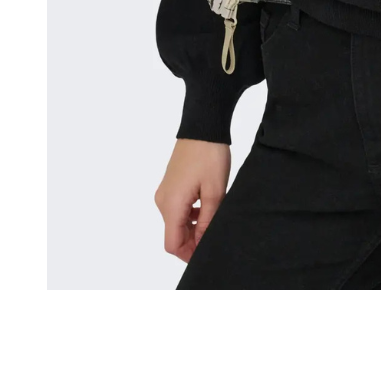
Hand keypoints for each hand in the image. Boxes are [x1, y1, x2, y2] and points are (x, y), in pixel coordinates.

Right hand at [154, 138, 231, 263]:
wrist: (202, 127)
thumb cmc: (209, 156)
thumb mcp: (215, 192)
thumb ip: (208, 221)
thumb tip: (203, 244)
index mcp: (171, 205)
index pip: (172, 244)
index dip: (189, 254)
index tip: (208, 252)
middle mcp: (163, 201)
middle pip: (175, 234)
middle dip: (194, 241)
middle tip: (217, 235)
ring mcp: (165, 193)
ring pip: (177, 222)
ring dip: (194, 227)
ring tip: (216, 219)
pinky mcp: (170, 186)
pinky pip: (178, 210)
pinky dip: (191, 215)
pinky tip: (208, 207)